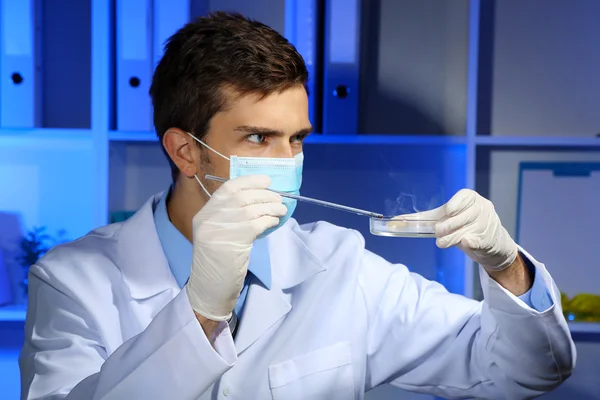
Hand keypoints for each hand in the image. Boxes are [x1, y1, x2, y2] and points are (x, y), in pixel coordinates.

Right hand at [185, 175, 286, 321]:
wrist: (210, 287)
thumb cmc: (217, 261)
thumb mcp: (216, 234)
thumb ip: (229, 216)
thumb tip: (259, 199)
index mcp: (204, 215)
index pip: (228, 188)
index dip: (249, 181)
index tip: (266, 180)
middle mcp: (211, 218)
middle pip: (243, 196)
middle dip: (264, 194)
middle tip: (278, 198)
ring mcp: (222, 228)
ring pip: (253, 208)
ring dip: (271, 207)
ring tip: (281, 209)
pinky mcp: (236, 240)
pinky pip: (258, 223)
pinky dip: (269, 219)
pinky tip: (274, 221)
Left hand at [408, 189, 518, 270]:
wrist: (492, 242)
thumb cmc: (465, 225)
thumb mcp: (449, 217)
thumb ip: (427, 217)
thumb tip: (397, 220)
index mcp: (470, 198)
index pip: (464, 197)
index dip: (455, 204)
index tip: (448, 211)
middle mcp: (480, 208)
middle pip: (459, 217)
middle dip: (445, 227)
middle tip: (438, 232)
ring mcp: (485, 224)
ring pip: (463, 231)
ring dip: (449, 239)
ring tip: (441, 242)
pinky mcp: (487, 240)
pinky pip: (474, 241)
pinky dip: (467, 242)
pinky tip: (465, 242)